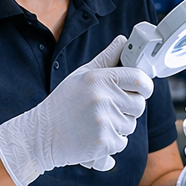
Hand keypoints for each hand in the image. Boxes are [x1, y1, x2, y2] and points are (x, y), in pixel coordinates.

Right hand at [0, 36, 154, 185]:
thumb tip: (123, 40)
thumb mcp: (80, 76)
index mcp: (99, 78)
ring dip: (118, 128)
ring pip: (130, 126)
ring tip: (94, 124)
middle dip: (128, 110)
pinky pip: (121, 143)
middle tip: (106, 111)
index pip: (140, 79)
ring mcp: (103, 121)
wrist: (40, 135)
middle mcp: (102, 98)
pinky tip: (92, 138)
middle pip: (139, 106)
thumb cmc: (62, 104)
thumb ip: (105, 59)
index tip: (141, 91)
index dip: (145, 87)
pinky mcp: (103, 142)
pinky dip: (110, 144)